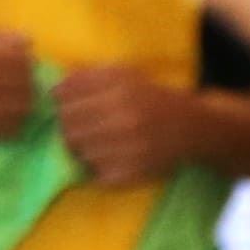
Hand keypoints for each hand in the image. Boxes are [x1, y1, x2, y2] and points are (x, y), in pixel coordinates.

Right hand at [0, 30, 39, 152]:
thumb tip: (28, 40)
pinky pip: (14, 128)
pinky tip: (0, 122)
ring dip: (23, 105)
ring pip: (26, 105)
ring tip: (9, 106)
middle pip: (27, 80)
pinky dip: (14, 126)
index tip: (14, 68)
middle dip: (25, 83)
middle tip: (13, 89)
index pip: (21, 55)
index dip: (23, 62)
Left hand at [49, 63, 199, 184]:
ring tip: (102, 143)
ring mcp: (129, 147)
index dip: (63, 102)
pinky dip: (99, 169)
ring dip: (85, 150)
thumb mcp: (125, 75)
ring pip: (81, 152)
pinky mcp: (133, 172)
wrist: (194, 127)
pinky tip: (112, 159)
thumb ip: (88, 75)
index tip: (74, 105)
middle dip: (71, 128)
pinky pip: (97, 174)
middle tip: (85, 128)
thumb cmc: (152, 98)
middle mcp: (123, 117)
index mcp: (119, 89)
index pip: (64, 97)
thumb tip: (55, 89)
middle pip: (68, 127)